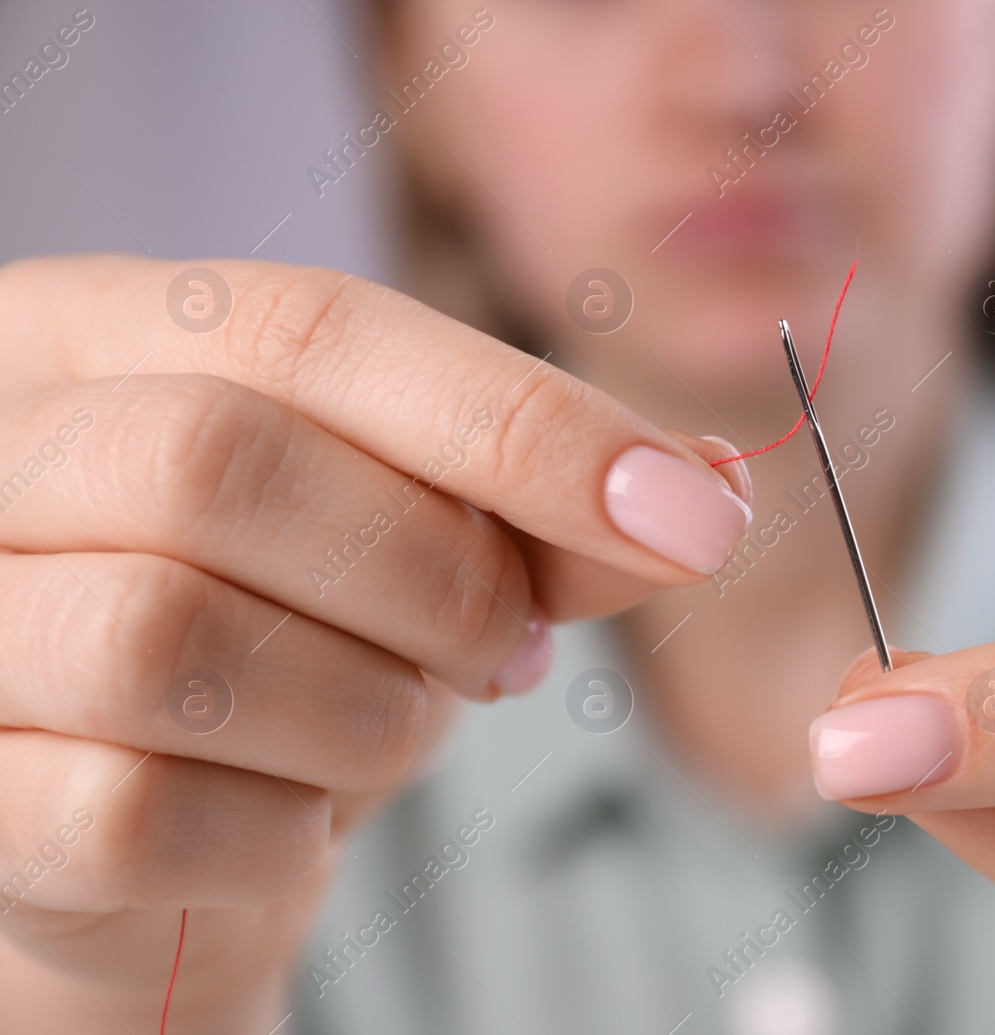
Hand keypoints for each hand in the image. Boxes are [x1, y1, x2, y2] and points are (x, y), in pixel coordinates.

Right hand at [0, 256, 750, 1029]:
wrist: (129, 864)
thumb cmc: (270, 663)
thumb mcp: (404, 552)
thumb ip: (535, 512)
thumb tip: (704, 487)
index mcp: (91, 338)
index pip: (311, 329)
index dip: (519, 421)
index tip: (692, 516)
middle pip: (222, 462)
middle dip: (433, 575)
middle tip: (507, 654)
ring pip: (170, 637)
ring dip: (366, 713)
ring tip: (390, 734)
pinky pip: (136, 812)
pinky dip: (276, 834)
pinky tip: (292, 821)